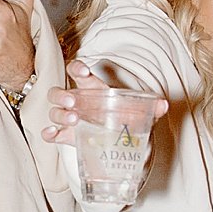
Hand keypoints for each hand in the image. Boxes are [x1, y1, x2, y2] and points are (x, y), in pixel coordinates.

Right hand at [39, 59, 169, 148]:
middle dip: (63, 95)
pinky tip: (53, 134)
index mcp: (93, 90)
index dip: (76, 68)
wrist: (124, 143)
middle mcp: (78, 103)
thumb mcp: (140, 113)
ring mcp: (70, 120)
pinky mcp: (67, 136)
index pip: (78, 73)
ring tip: (73, 120)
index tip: (81, 71)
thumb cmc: (127, 120)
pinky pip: (51, 133)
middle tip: (73, 101)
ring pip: (54, 111)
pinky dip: (49, 133)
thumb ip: (151, 107)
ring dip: (59, 114)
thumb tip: (163, 104)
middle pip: (59, 92)